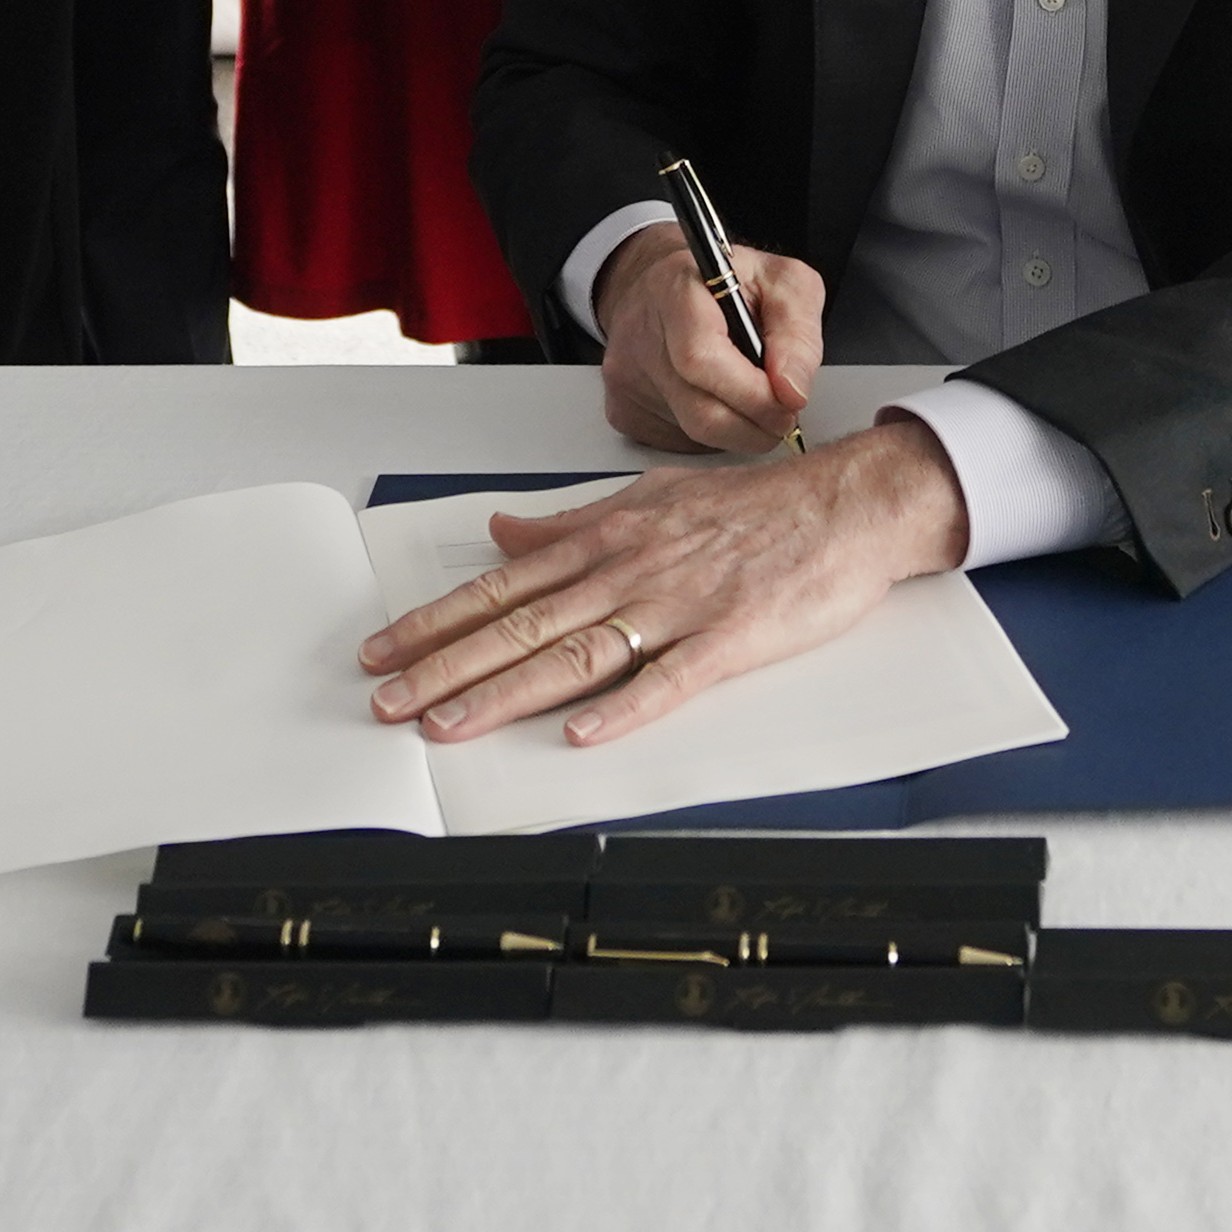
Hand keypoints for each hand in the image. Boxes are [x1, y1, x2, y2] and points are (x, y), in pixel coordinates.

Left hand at [356, 424, 971, 749]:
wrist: (848, 502)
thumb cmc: (754, 507)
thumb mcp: (648, 498)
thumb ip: (571, 524)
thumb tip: (502, 534)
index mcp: (609, 539)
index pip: (504, 587)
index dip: (437, 621)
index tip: (383, 651)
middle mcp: (630, 569)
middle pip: (523, 627)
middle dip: (446, 667)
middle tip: (387, 703)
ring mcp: (679, 605)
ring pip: (577, 654)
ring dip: (506, 693)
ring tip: (449, 725)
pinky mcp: (730, 637)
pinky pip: (670, 678)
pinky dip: (624, 705)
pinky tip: (582, 733)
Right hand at [595, 221, 822, 454]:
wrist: (667, 286)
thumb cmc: (729, 281)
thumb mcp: (783, 282)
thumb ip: (797, 332)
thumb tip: (792, 390)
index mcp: (676, 290)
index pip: (701, 359)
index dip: (753, 393)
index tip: (787, 401)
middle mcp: (640, 334)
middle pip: (699, 411)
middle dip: (755, 426)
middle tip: (782, 415)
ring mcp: (626, 376)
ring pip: (692, 433)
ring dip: (738, 431)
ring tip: (753, 400)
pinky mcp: (624, 409)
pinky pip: (677, 442)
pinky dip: (712, 435)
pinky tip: (719, 402)